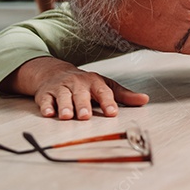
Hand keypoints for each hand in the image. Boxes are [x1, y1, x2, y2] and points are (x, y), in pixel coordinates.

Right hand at [2, 56, 149, 119]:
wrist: (56, 73)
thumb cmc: (85, 83)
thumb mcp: (105, 85)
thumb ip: (124, 95)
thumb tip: (145, 100)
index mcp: (94, 82)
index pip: (103, 91)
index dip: (108, 102)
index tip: (112, 113)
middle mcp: (77, 84)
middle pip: (81, 94)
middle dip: (83, 105)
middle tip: (85, 116)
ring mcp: (61, 88)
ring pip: (63, 97)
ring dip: (64, 106)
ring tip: (66, 116)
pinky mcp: (46, 93)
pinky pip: (45, 100)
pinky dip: (46, 106)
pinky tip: (49, 113)